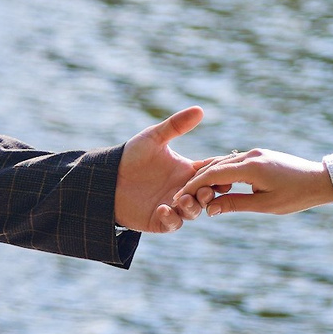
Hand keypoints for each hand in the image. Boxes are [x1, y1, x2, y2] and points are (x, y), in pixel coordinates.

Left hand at [114, 107, 208, 232]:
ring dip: (192, 207)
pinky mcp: (159, 221)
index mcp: (187, 171)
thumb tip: (199, 109)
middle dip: (208, 194)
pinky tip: (162, 209)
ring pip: (193, 212)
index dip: (220, 172)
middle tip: (205, 190)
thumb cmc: (132, 155)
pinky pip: (172, 224)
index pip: (211, 172)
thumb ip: (176, 126)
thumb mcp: (154, 138)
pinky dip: (170, 219)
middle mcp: (184, 190)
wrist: (106, 177)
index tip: (226, 170)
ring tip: (182, 199)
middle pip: (207, 195)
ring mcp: (173, 207)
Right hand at [166, 149, 332, 217]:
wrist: (320, 180)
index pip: (213, 175)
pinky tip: (214, 183)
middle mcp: (250, 155)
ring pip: (223, 162)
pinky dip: (221, 172)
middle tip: (181, 196)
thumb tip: (208, 209)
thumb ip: (235, 205)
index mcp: (251, 167)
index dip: (193, 186)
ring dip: (208, 175)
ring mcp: (255, 153)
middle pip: (215, 165)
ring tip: (194, 191)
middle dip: (196, 180)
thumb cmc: (295, 196)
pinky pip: (234, 162)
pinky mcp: (260, 155)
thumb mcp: (264, 205)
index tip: (179, 197)